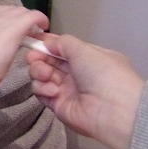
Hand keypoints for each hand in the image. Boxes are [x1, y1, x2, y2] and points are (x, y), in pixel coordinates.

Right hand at [25, 34, 143, 148]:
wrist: (114, 109)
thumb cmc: (103, 73)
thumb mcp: (85, 50)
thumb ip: (62, 42)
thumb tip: (47, 42)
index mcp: (86, 57)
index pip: (62, 48)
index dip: (47, 44)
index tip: (34, 40)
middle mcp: (75, 72)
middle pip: (48, 60)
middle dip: (38, 57)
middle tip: (33, 57)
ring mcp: (66, 89)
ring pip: (41, 75)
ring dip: (39, 72)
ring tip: (46, 75)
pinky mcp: (57, 105)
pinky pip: (41, 92)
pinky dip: (42, 88)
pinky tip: (53, 90)